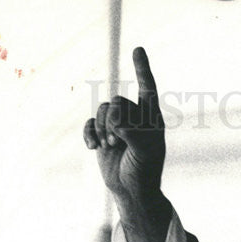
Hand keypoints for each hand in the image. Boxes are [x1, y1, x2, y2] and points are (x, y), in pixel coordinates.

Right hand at [83, 47, 169, 241]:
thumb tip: (117, 120)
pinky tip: (92, 148)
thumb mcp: (145, 153)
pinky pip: (90, 123)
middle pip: (117, 101)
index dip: (142, 69)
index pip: (147, 89)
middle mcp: (134, 117)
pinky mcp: (102, 134)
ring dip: (102, 129)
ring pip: (102, 110)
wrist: (130, 191)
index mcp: (151, 118)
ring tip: (110, 147)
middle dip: (114, 121)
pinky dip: (89, 134)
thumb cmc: (144, 172)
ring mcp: (117, 124)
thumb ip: (133, 133)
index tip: (138, 50)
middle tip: (119, 141)